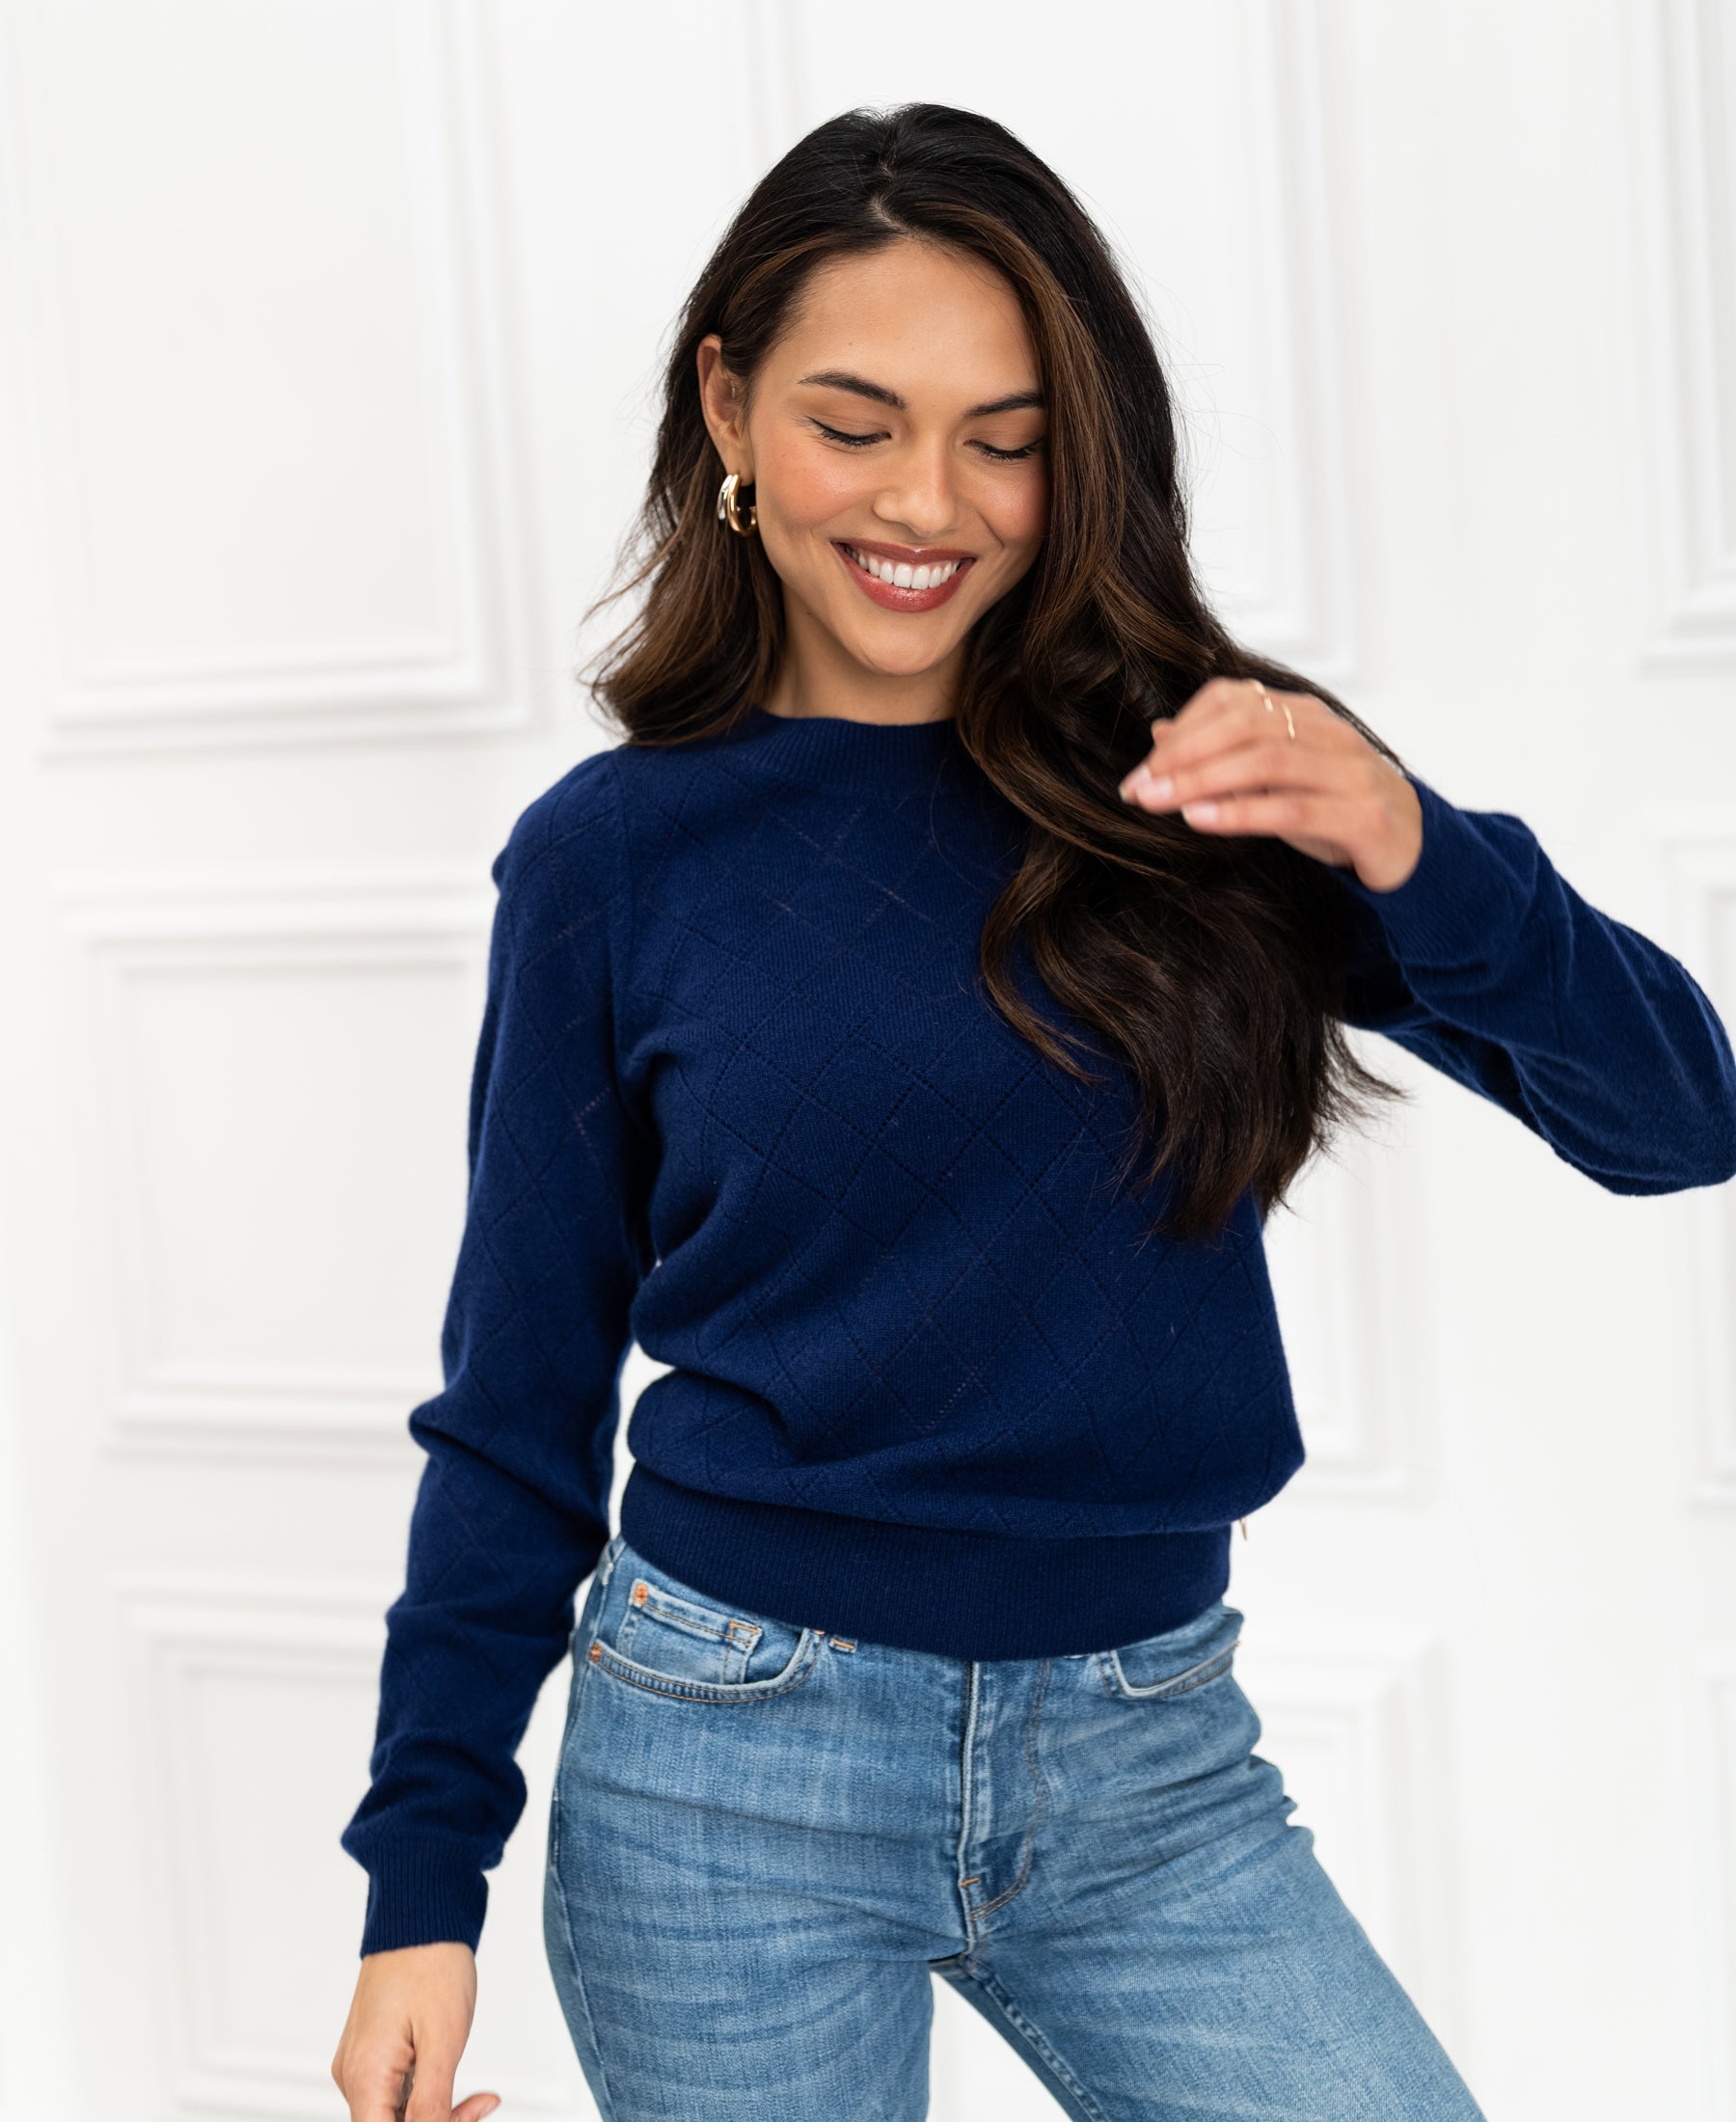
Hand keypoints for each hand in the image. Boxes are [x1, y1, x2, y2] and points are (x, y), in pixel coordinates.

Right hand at [330, 1942, 499, 2121]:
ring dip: (436, 2114)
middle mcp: (353, 2074)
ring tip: (479, 2099)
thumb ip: (431, 2103)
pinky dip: (426, 2095)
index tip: (463, 2120)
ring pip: (395, 2115)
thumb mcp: (443, 2042)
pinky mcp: (373, 2054)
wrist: (421, 1916)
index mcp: (364, 2074)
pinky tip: (455, 2085)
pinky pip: (395, 2093)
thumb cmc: (432, 1964)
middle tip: (480, 2107)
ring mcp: (361, 2063)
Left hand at [1117, 676, 1422, 893]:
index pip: (1233, 701)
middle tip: (1137, 788)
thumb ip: (1223, 755)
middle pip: (1245, 726)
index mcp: (1303, 715)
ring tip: (1157, 802)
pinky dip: (1241, 812)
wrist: (1412, 848)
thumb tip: (1161, 732)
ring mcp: (1350, 770)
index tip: (1141, 769)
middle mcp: (1328, 733)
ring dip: (1202, 780)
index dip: (1182, 731)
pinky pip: (1294, 807)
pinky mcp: (1364, 815)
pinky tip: (1200, 821)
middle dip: (1183, 757)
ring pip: (1266, 761)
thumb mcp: (1274, 781)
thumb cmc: (1334, 810)